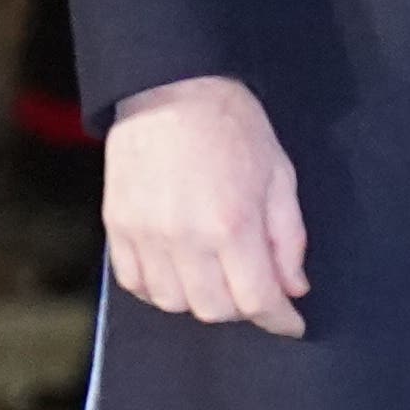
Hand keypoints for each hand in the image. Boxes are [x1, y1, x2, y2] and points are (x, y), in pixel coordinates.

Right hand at [105, 74, 306, 335]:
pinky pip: (135, 283)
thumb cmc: (232, 125)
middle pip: (214, 310)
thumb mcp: (279, 175)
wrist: (169, 87)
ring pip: (173, 303)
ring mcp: (145, 234)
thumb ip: (288, 238)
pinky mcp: (117, 226)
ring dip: (201, 300)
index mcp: (231, 224)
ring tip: (218, 276)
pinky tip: (180, 271)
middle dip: (243, 308)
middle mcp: (184, 238)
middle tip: (256, 288)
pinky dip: (160, 288)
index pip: (256, 300)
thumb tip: (293, 287)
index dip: (279, 319)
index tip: (291, 323)